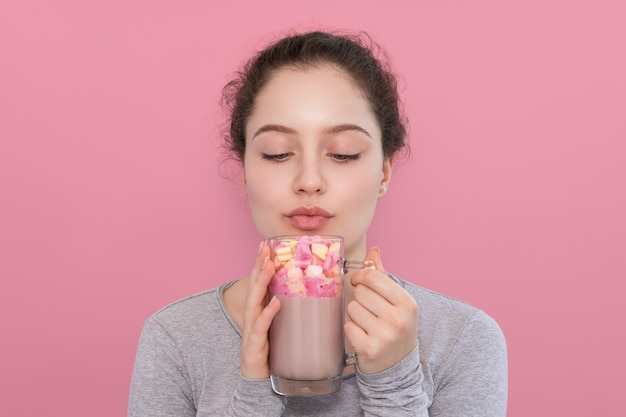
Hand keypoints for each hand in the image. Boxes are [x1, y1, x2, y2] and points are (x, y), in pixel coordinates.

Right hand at [240, 241, 280, 378]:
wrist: (259, 382)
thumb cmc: (270, 353)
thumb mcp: (279, 328)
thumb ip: (286, 312)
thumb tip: (305, 295)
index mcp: (258, 312)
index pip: (258, 284)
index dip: (261, 264)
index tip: (265, 245)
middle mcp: (252, 318)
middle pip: (254, 287)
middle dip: (259, 266)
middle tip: (265, 248)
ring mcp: (251, 331)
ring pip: (254, 302)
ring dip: (261, 282)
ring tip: (270, 265)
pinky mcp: (254, 346)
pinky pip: (261, 327)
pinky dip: (267, 314)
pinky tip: (275, 303)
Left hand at [344, 247, 418, 373]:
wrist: (398, 365)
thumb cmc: (395, 326)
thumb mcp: (396, 301)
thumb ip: (382, 275)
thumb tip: (373, 251)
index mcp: (407, 302)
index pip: (373, 277)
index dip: (360, 276)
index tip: (358, 281)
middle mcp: (398, 319)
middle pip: (360, 292)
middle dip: (359, 298)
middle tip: (368, 309)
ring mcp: (385, 335)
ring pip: (352, 308)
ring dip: (355, 314)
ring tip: (367, 323)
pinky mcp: (369, 349)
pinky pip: (347, 326)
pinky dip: (351, 330)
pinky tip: (362, 335)